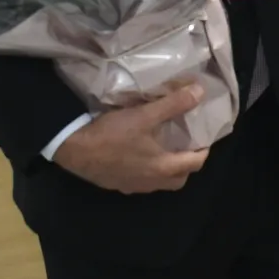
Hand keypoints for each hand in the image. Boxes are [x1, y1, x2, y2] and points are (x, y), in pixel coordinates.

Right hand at [52, 85, 211, 193]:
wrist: (73, 149)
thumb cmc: (112, 134)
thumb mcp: (145, 115)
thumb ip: (174, 104)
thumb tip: (200, 92)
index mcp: (162, 168)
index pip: (195, 164)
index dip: (204, 151)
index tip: (205, 138)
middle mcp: (151, 182)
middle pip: (179, 180)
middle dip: (187, 165)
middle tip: (186, 146)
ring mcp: (133, 186)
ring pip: (159, 183)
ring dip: (167, 170)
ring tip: (165, 149)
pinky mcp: (117, 185)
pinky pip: (141, 182)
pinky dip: (148, 172)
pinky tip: (140, 156)